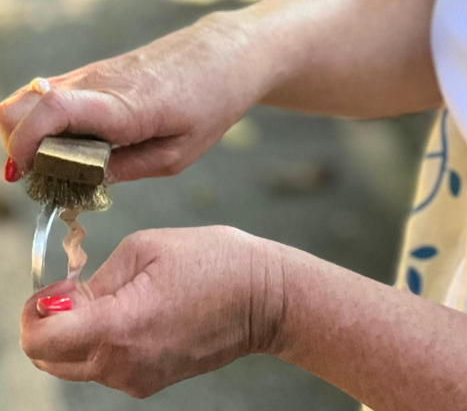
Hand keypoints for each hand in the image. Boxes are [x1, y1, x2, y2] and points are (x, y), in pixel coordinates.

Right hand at [0, 13, 269, 181]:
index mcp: (125, 105)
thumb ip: (127, 168)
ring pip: (30, 97)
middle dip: (18, 144)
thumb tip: (81, 181)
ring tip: (56, 163)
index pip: (52, 112)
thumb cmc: (211, 104)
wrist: (226, 54)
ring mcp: (93, 72)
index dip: (25, 144)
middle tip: (40, 176)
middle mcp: (99, 82)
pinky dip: (43, 119)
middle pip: (23, 104)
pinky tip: (67, 143)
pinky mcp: (95, 70)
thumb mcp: (178, 154)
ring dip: (28, 133)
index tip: (24, 175)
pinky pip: (50, 92)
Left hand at [20, 226, 286, 397]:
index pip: (39, 340)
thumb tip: (63, 300)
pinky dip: (106, 342)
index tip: (58, 286)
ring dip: (79, 332)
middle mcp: (124, 364)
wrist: (267, 298)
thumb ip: (94, 278)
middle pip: (50, 358)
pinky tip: (138, 312)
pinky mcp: (153, 382)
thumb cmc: (215, 262)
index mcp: (118, 327)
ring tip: (118, 296)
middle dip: (52, 322)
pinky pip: (108, 366)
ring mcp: (139, 378)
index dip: (35, 310)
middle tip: (81, 288)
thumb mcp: (145, 247)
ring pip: (76, 364)